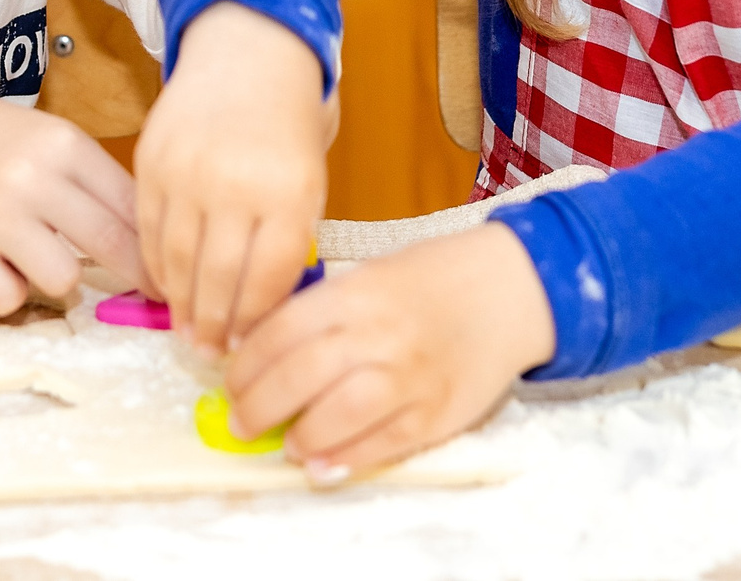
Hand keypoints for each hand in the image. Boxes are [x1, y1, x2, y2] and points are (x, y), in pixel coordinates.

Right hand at [0, 80, 139, 315]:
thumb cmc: (1, 144)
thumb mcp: (54, 141)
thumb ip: (100, 182)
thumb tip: (157, 242)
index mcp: (64, 145)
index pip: (132, 205)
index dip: (158, 245)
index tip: (173, 270)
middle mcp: (31, 178)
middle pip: (110, 244)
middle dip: (139, 276)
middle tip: (150, 292)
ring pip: (63, 279)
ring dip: (62, 279)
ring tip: (45, 258)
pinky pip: (8, 300)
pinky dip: (11, 294)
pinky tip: (4, 267)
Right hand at [135, 3, 332, 352]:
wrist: (247, 51)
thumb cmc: (288, 124)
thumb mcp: (309, 179)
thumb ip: (290, 237)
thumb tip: (266, 307)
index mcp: (290, 193)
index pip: (268, 278)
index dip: (255, 320)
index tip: (247, 345)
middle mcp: (237, 185)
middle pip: (219, 278)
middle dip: (213, 324)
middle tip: (209, 352)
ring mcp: (188, 173)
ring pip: (177, 259)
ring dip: (180, 303)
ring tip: (185, 329)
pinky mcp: (151, 163)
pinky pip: (147, 229)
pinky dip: (154, 264)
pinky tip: (165, 284)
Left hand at [223, 224, 555, 479]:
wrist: (509, 290)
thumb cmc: (429, 282)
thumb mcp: (368, 277)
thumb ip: (320, 312)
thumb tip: (260, 355)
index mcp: (355, 292)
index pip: (280, 332)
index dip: (245, 365)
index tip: (231, 383)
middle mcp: (379, 332)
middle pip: (300, 375)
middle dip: (258, 406)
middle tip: (243, 422)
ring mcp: (410, 375)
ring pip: (339, 414)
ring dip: (302, 436)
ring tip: (288, 444)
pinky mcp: (437, 412)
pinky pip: (383, 443)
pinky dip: (346, 458)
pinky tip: (323, 464)